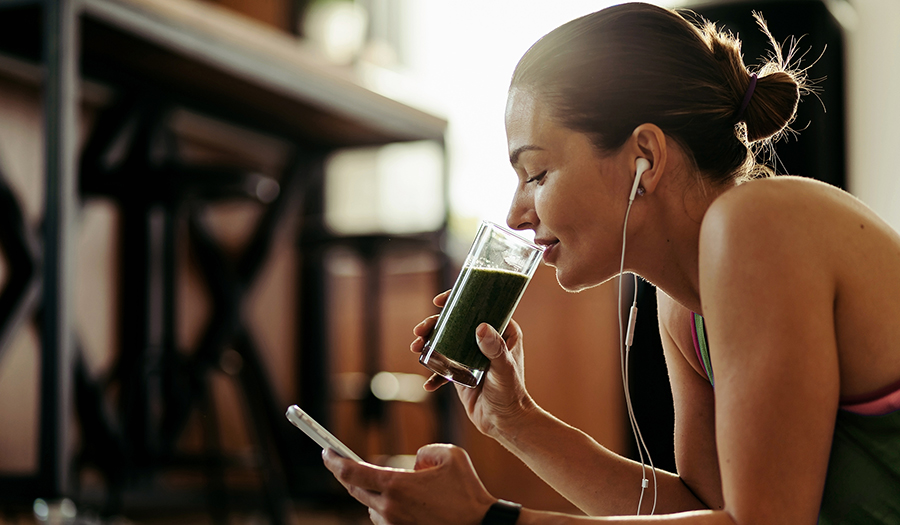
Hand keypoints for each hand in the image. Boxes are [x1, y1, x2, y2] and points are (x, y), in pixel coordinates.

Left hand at [323, 444, 494, 524]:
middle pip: (355, 490)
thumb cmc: (468, 491)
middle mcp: (389, 508)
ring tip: (393, 486)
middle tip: (341, 461)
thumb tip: (414, 462)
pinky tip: (404, 503)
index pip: (352, 472)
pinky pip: (384, 520)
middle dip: (348, 474)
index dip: (334, 461)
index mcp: (397, 485)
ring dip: (374, 494)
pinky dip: (387, 509)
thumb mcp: (450, 456)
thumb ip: (426, 450)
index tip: (325, 452)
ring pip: (371, 507)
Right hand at [410, 292, 536, 438]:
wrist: (503, 423)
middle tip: (420, 331)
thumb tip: (480, 327)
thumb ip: (494, 349)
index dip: (458, 300)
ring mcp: (472, 355)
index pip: (480, 306)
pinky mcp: (461, 372)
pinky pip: (443, 367)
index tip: (439, 301)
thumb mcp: (503, 369)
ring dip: (428, 343)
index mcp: (503, 331)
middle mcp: (486, 340)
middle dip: (434, 324)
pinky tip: (429, 385)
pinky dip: (433, 373)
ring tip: (416, 349)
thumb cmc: (510, 394)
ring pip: (446, 341)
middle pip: (456, 323)